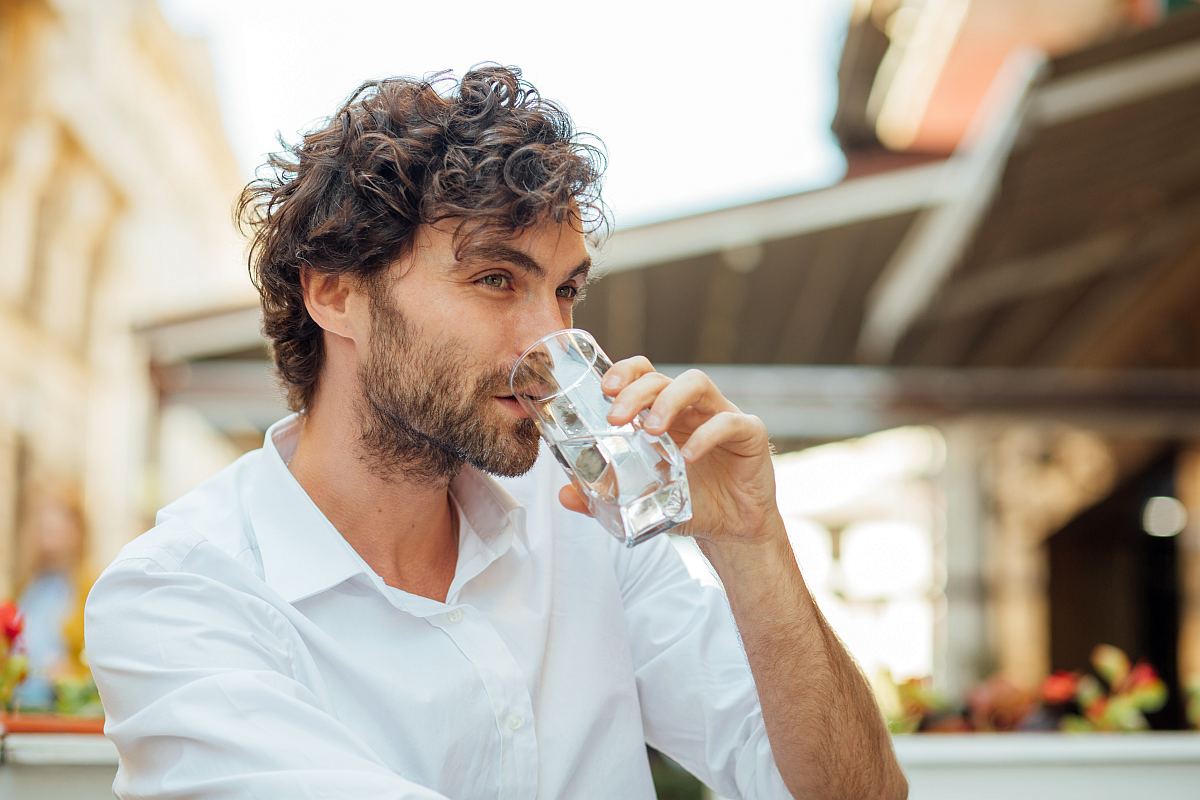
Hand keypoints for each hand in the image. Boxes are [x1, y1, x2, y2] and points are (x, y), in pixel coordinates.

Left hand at [557, 357, 781, 545]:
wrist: (732, 531)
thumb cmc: (689, 504)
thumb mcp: (641, 501)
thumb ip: (603, 496)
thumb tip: (564, 495)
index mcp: (665, 413)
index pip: (643, 374)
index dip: (623, 372)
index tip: (604, 390)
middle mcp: (692, 407)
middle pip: (662, 377)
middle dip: (636, 392)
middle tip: (616, 417)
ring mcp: (722, 415)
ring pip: (697, 383)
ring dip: (669, 401)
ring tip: (652, 430)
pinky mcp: (749, 433)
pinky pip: (729, 421)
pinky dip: (707, 434)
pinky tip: (689, 456)